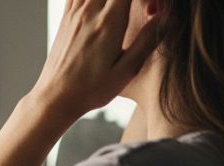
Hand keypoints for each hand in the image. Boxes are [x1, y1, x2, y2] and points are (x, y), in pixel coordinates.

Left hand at [30, 0, 157, 121]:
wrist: (55, 98)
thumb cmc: (91, 90)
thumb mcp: (126, 71)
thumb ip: (147, 41)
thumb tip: (169, 17)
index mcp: (109, 22)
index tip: (151, 6)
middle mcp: (90, 11)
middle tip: (141, 9)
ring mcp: (75, 12)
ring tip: (121, 10)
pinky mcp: (66, 17)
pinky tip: (100, 6)